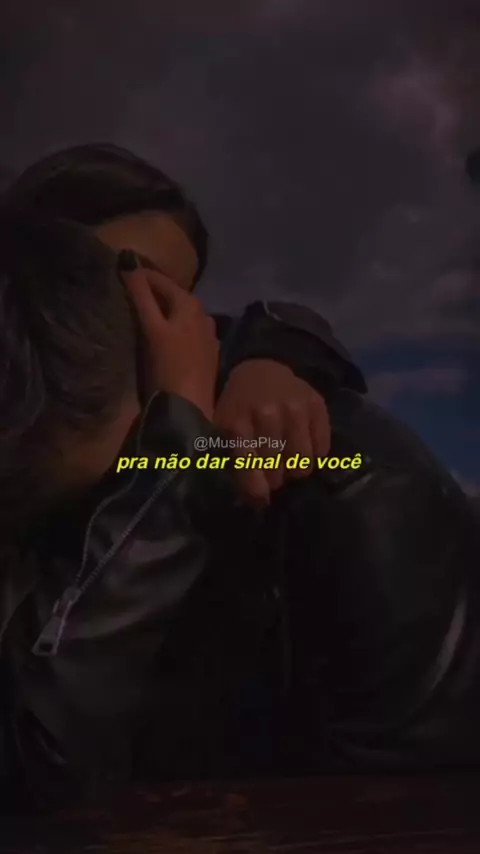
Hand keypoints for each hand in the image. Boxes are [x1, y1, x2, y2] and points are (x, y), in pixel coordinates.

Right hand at [120, 251, 218, 418]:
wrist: (189, 408)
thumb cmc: (168, 366)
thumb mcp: (152, 328)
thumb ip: (140, 295)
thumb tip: (127, 258)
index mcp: (191, 305)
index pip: (162, 280)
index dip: (142, 273)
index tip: (122, 267)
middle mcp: (204, 315)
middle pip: (174, 296)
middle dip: (154, 291)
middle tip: (129, 288)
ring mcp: (208, 336)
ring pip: (182, 314)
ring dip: (164, 309)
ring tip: (142, 311)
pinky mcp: (207, 356)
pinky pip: (187, 332)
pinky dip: (173, 326)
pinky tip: (164, 334)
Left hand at [214, 359, 330, 503]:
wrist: (261, 369)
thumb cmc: (239, 407)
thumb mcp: (224, 430)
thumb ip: (233, 462)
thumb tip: (255, 501)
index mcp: (237, 421)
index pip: (249, 466)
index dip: (256, 489)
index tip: (261, 499)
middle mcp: (267, 413)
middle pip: (277, 469)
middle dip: (275, 479)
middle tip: (273, 476)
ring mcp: (294, 407)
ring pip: (302, 462)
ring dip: (295, 471)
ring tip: (288, 464)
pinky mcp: (316, 404)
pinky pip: (322, 448)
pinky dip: (314, 456)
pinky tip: (303, 449)